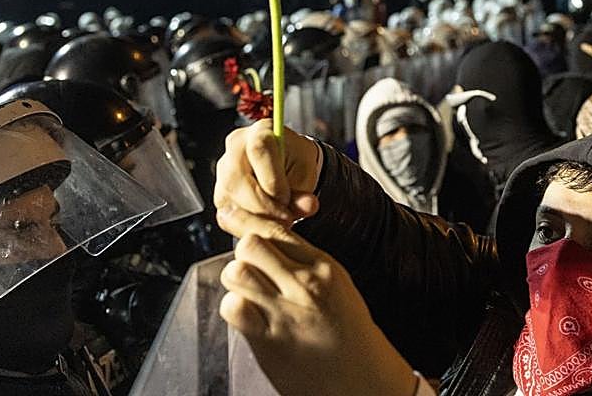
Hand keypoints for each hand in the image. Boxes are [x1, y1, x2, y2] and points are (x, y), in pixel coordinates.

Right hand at [214, 121, 321, 226]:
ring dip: (258, 220)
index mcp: (260, 132)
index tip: (287, 198)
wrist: (287, 169)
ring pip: (231, 201)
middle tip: (286, 218)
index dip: (273, 181)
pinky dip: (250, 226)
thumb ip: (304, 192)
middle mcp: (235, 148)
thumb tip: (308, 206)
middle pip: (237, 180)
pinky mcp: (220, 195)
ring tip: (279, 222)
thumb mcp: (305, 174)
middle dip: (264, 207)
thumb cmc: (295, 165)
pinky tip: (266, 224)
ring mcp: (223, 171)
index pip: (258, 151)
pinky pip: (228, 217)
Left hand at [218, 208, 415, 395]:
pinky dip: (234, 308)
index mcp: (322, 267)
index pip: (276, 229)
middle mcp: (304, 286)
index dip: (246, 220)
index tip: (228, 213)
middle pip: (250, 245)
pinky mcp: (270, 341)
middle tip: (251, 269)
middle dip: (243, 253)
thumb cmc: (347, 330)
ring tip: (248, 292)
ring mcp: (286, 313)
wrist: (362, 378)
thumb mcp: (334, 282)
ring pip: (237, 272)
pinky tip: (247, 314)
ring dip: (236, 280)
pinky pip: (234, 308)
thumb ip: (303, 260)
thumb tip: (267, 237)